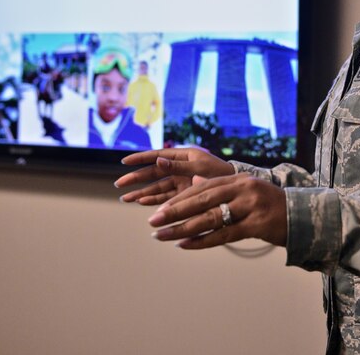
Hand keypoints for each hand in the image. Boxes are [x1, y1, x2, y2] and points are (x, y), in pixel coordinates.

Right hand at [114, 147, 234, 204]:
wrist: (239, 187)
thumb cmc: (221, 173)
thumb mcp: (200, 168)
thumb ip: (178, 166)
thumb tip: (157, 160)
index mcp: (184, 156)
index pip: (157, 156)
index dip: (140, 159)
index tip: (124, 162)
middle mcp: (181, 168)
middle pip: (153, 173)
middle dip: (136, 179)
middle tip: (120, 185)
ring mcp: (183, 182)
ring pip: (157, 187)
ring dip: (142, 192)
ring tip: (126, 198)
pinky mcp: (186, 194)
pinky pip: (166, 196)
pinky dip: (154, 200)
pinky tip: (142, 203)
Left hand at [147, 173, 286, 248]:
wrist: (302, 215)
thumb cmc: (268, 205)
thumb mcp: (244, 192)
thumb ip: (220, 188)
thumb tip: (194, 183)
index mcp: (237, 178)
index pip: (201, 186)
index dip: (179, 197)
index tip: (159, 208)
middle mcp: (242, 189)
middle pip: (201, 200)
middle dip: (174, 211)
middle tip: (153, 221)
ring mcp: (250, 206)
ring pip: (209, 218)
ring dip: (182, 228)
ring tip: (162, 235)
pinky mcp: (257, 225)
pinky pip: (223, 235)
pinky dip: (202, 240)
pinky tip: (184, 245)